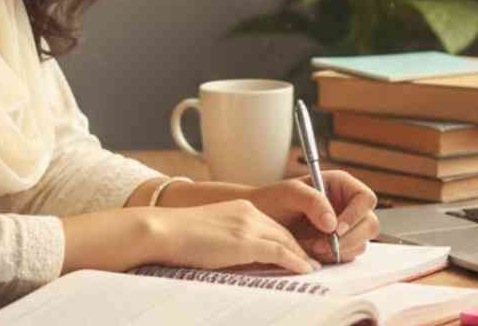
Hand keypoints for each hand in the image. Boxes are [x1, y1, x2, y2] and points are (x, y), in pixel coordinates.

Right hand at [148, 199, 320, 274]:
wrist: (164, 230)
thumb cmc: (179, 237)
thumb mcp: (212, 232)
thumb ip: (231, 239)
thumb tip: (242, 256)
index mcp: (240, 208)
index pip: (273, 225)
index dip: (289, 240)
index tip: (299, 252)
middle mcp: (249, 212)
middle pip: (284, 231)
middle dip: (301, 247)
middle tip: (313, 261)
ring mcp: (248, 225)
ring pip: (286, 240)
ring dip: (302, 256)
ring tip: (313, 268)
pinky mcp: (245, 241)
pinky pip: (280, 251)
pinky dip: (296, 261)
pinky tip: (305, 270)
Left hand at [247, 170, 379, 263]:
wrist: (259, 222)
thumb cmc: (273, 201)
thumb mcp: (289, 193)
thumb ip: (312, 201)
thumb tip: (333, 223)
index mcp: (341, 185)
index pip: (365, 199)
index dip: (356, 215)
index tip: (335, 229)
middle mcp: (348, 205)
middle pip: (370, 224)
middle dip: (349, 239)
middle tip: (322, 246)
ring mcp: (346, 227)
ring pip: (361, 243)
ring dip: (339, 250)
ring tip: (311, 247)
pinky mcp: (339, 245)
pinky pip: (348, 255)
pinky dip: (332, 258)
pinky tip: (312, 252)